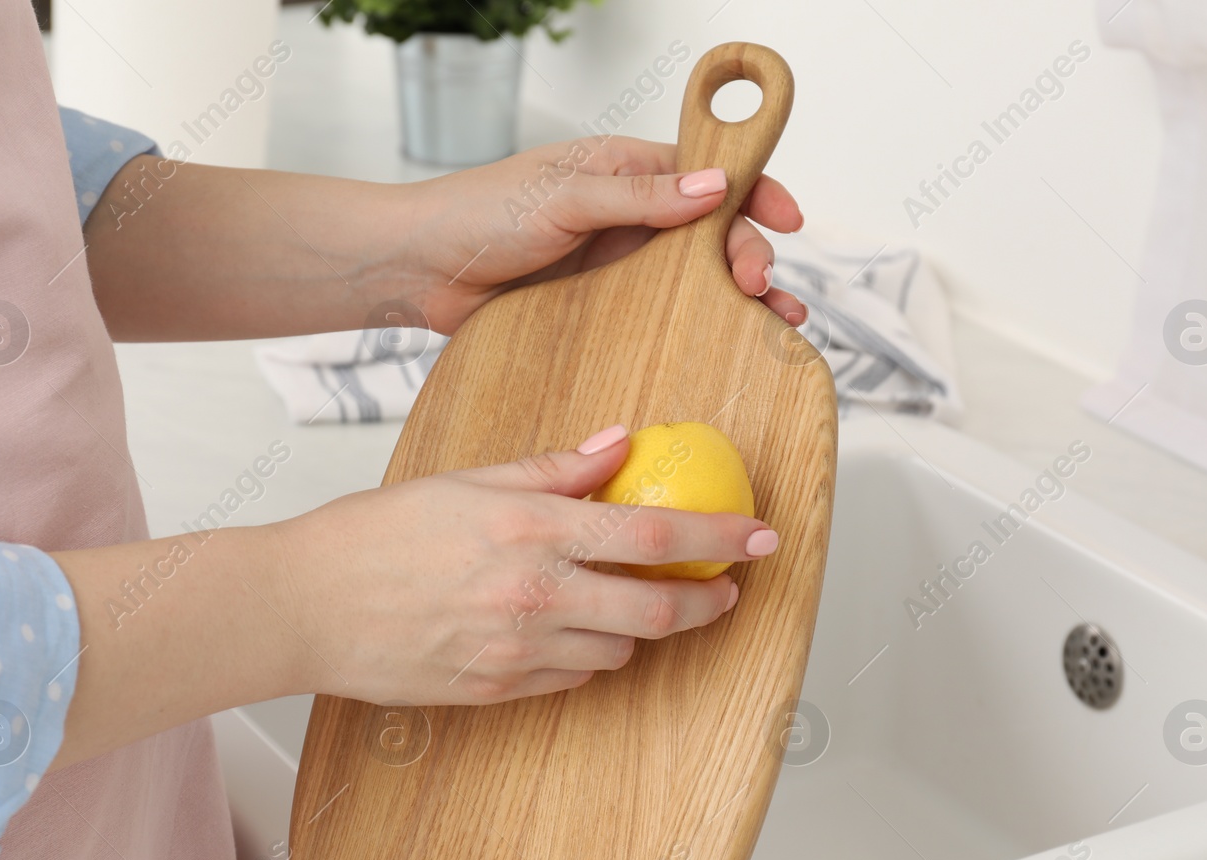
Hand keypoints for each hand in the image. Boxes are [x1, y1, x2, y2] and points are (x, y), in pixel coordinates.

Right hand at [49, 426, 779, 767]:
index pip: (652, 535)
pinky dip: (592, 656)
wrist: (304, 605)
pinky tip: (576, 632)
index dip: (719, 537)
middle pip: (656, 610)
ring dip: (644, 629)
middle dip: (706, 602)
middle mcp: (534, 595)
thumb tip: (619, 444)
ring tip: (637, 604)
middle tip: (725, 590)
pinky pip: (573, 679)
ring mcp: (517, 651)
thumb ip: (554, 468)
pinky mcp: (498, 691)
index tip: (760, 536)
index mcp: (530, 529)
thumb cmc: (374, 535)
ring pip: (620, 650)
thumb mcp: (468, 480)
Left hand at [398, 136, 807, 334]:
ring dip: (736, 297)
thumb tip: (713, 190)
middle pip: (711, 232)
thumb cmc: (478, 215)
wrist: (419, 269)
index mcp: (624, 169)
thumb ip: (639, 198)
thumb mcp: (564, 197)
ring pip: (693, 277)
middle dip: (749, 255)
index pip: (707, 172)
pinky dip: (694, 326)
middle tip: (760, 289)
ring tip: (775, 322)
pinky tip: (720, 344)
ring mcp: (616, 262)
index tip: (788, 219)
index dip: (754, 191)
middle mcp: (629, 213)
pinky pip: (657, 315)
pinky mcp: (600, 306)